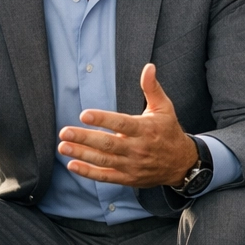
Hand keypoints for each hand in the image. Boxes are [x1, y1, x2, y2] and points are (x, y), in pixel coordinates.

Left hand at [59, 63, 198, 188]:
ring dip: (82, 154)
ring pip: (104, 160)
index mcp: (145, 129)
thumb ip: (152, 87)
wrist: (181, 163)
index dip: (103, 119)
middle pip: (108, 144)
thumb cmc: (168, 131)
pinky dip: (89, 172)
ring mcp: (132, 165)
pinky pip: (106, 176)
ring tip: (63, 146)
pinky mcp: (128, 178)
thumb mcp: (164, 107)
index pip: (122, 124)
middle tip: (64, 132)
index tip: (84, 115)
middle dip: (84, 138)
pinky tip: (72, 165)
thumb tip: (149, 67)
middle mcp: (138, 148)